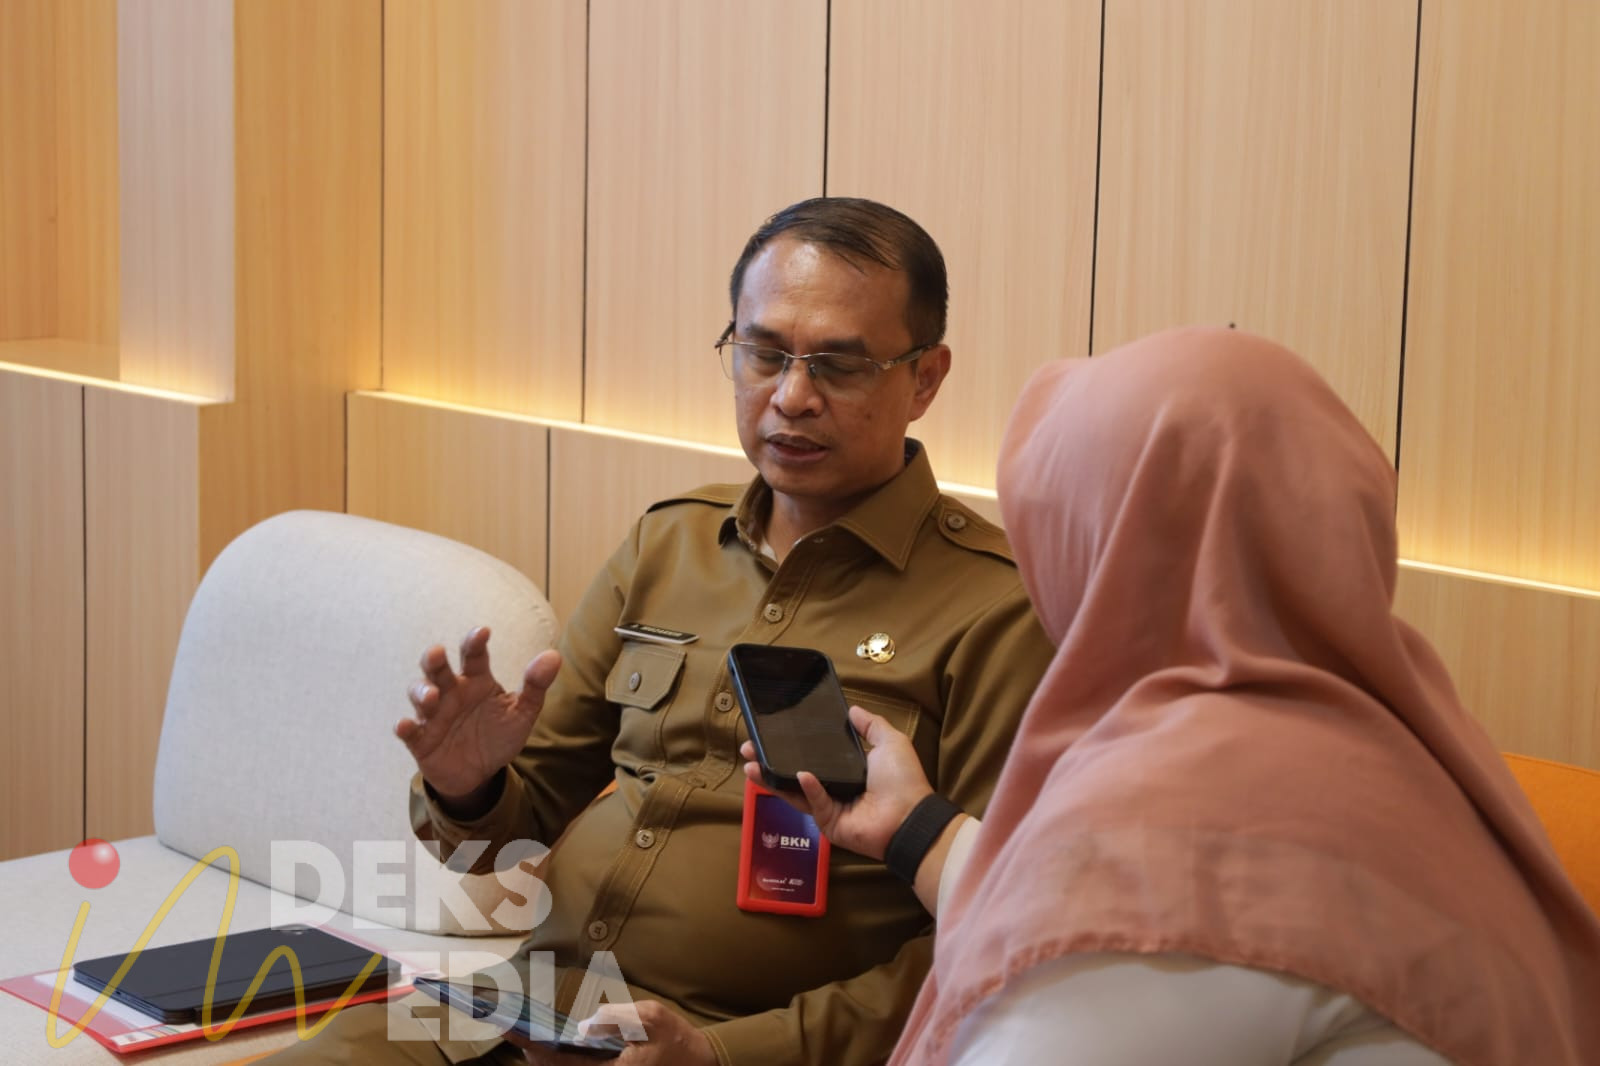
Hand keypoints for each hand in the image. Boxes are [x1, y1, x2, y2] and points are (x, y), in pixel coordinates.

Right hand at [395, 626, 561, 801]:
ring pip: (420, 695)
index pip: (473, 656)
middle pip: (437, 669)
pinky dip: (405, 727)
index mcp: (476, 681)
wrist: (481, 773)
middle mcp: (451, 692)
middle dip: (434, 660)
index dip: (475, 642)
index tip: (482, 632)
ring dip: (421, 691)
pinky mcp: (421, 740)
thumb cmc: (498, 735)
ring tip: (431, 695)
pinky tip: (405, 725)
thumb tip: (554, 656)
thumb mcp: (522, 713)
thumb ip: (535, 685)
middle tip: (437, 653)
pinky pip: (409, 731)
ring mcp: (434, 715)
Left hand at [508, 1000, 715, 1064]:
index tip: (512, 1031)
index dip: (533, 1047)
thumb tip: (583, 1025)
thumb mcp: (650, 1019)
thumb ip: (616, 1019)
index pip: (560, 1063)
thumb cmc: (677, 1041)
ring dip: (547, 1058)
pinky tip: (557, 1045)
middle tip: (513, 1031)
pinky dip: (564, 1060)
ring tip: (529, 1037)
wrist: (702, 1064)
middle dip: (534, 1053)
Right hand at [742, 705, 932, 860]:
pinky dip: (806, 788)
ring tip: (750, 764)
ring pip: (795, 790)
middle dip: (771, 761)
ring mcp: (829, 806)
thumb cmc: (903, 780)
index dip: (794, 744)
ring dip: (773, 777)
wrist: (910, 817)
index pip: (815, 754)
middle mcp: (836, 787)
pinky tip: (800, 774)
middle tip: (750, 748)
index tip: (774, 732)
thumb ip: (871, 725)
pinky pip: (813, 802)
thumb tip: (853, 709)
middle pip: (796, 772)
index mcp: (849, 769)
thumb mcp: (890, 742)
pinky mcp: (827, 822)